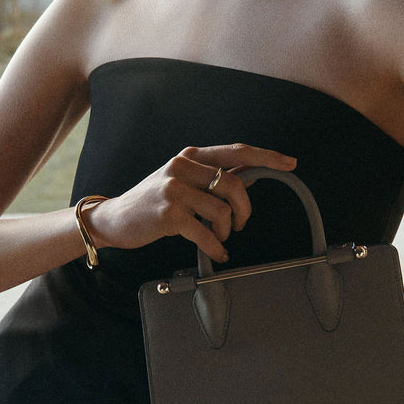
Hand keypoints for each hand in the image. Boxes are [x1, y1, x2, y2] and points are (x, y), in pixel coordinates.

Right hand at [85, 143, 295, 263]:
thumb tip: (248, 176)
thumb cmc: (153, 202)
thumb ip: (209, 177)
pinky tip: (217, 252)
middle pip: (234, 184)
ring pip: (223, 210)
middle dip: (244, 210)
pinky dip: (217, 247)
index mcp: (190, 155)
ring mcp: (174, 189)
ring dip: (227, 230)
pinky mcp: (169, 213)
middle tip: (239, 225)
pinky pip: (207, 232)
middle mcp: (182, 166)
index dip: (266, 156)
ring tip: (220, 237)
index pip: (236, 151)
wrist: (114, 219)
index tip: (289, 163)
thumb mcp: (181, 180)